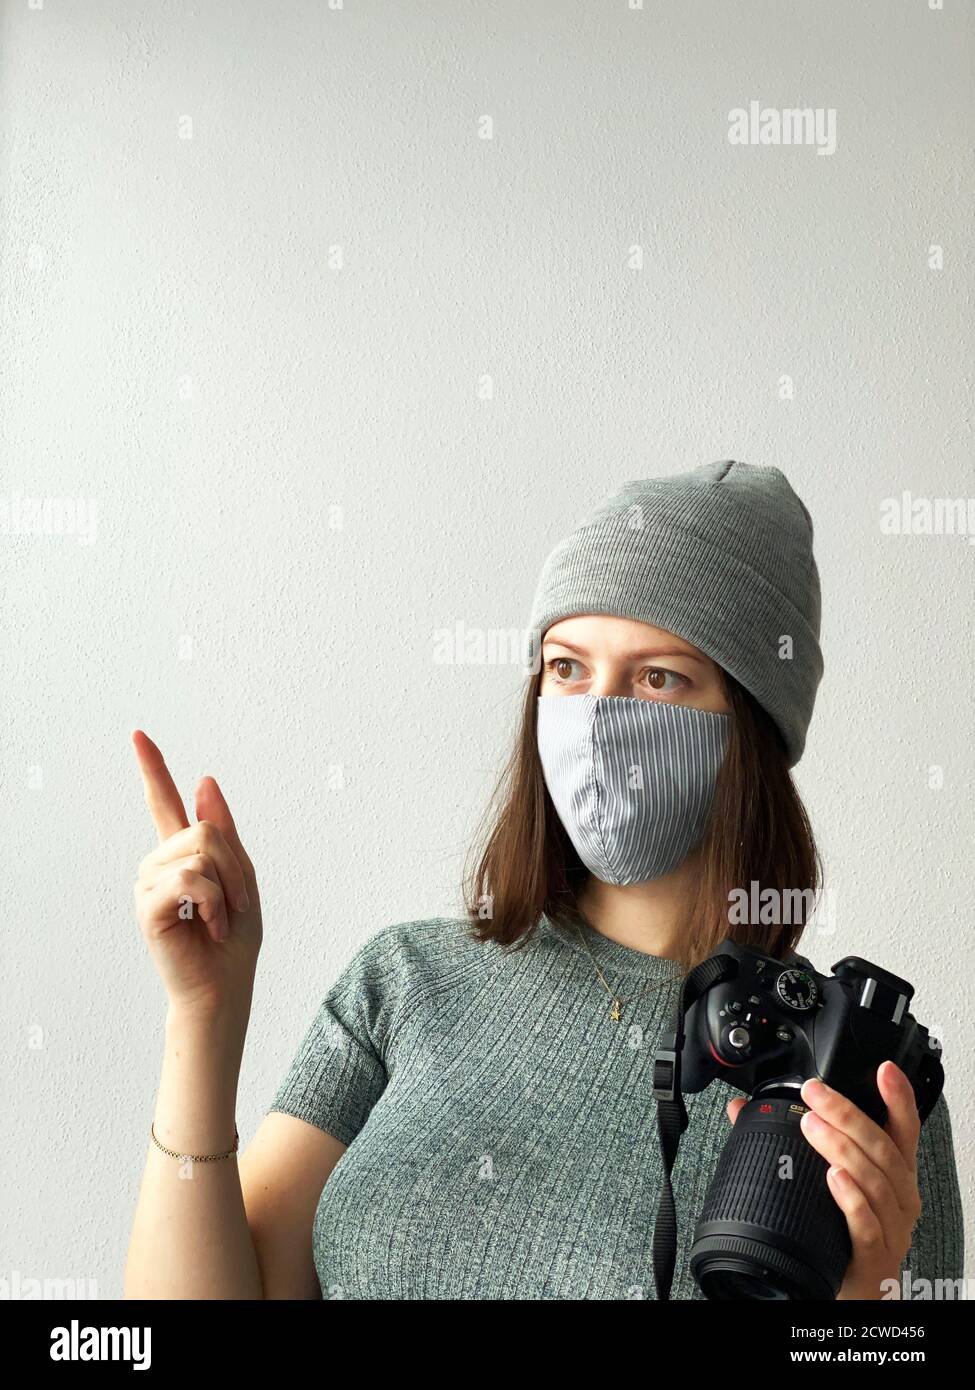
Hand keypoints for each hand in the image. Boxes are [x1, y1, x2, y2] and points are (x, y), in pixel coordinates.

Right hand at [131, 730, 262, 1019]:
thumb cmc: (233, 939)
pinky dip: (213, 904)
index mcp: (181, 854)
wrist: (224, 988)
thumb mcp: (242, 876)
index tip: (138, 735)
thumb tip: (204, 780)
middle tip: (236, 904)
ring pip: (201, 852)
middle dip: (235, 866)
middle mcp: (158, 864)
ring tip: (218, 918)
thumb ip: (225, 831)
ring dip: (227, 888)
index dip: (153, 767)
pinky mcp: (146, 908)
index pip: (164, 802)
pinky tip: (206, 927)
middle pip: (205, 830)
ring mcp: (148, 885)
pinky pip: (191, 879)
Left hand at [726, 1061, 921, 1299]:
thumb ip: (789, 1142)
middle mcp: (900, 1197)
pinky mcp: (876, 1258)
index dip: (898, 1098)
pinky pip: (867, 1225)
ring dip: (843, 1149)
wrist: (849, 1292)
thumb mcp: (826, 1183)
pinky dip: (851, 1200)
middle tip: (815, 1094)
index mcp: (892, 1174)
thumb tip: (743, 1108)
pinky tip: (833, 1179)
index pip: (903, 1130)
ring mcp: (892, 1229)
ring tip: (813, 1126)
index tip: (884, 1069)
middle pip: (882, 1148)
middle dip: (847, 1115)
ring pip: (875, 1181)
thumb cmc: (842, 1233)